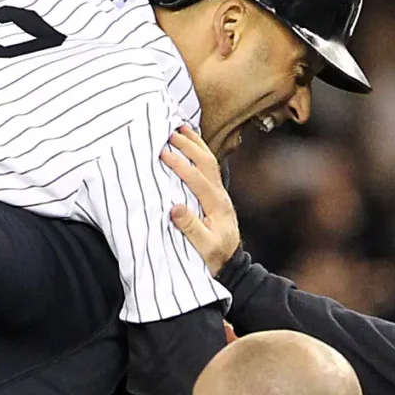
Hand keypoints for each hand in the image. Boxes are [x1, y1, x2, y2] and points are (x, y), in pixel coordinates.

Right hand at [159, 127, 240, 272]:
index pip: (197, 179)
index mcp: (217, 206)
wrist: (231, 266)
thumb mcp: (204, 248)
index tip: (162, 153)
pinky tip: (190, 144)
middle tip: (169, 132)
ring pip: (209, 161)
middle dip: (188, 146)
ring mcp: (219, 194)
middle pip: (206, 162)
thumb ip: (191, 228)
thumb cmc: (216, 258)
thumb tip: (175, 208)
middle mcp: (220, 195)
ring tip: (181, 128)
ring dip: (195, 144)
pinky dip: (199, 152)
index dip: (180, 165)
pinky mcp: (215, 196)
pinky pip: (208, 168)